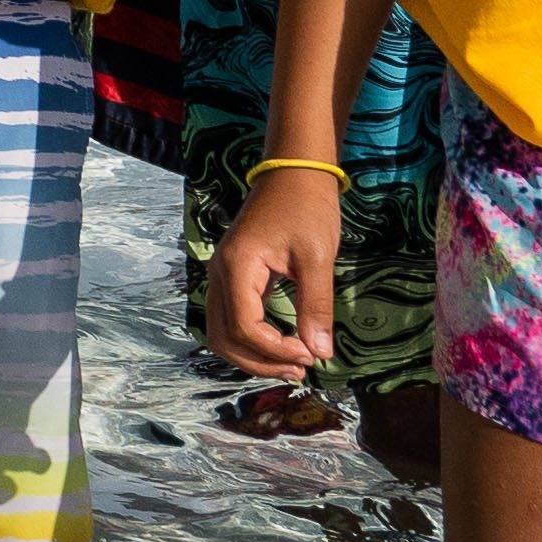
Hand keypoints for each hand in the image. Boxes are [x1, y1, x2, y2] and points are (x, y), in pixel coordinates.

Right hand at [205, 162, 341, 377]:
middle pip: (224, 336)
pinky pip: (232, 317)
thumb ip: (316, 306)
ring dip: (253, 355)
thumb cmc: (307, 208)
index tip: (311, 355)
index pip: (244, 327)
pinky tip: (281, 344)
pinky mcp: (234, 274)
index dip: (276, 351)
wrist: (294, 171)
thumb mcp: (317, 258)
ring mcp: (223, 273)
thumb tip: (320, 353)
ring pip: (222, 331)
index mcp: (237, 266)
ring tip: (292, 363)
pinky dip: (251, 339)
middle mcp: (221, 272)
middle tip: (300, 370)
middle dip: (260, 362)